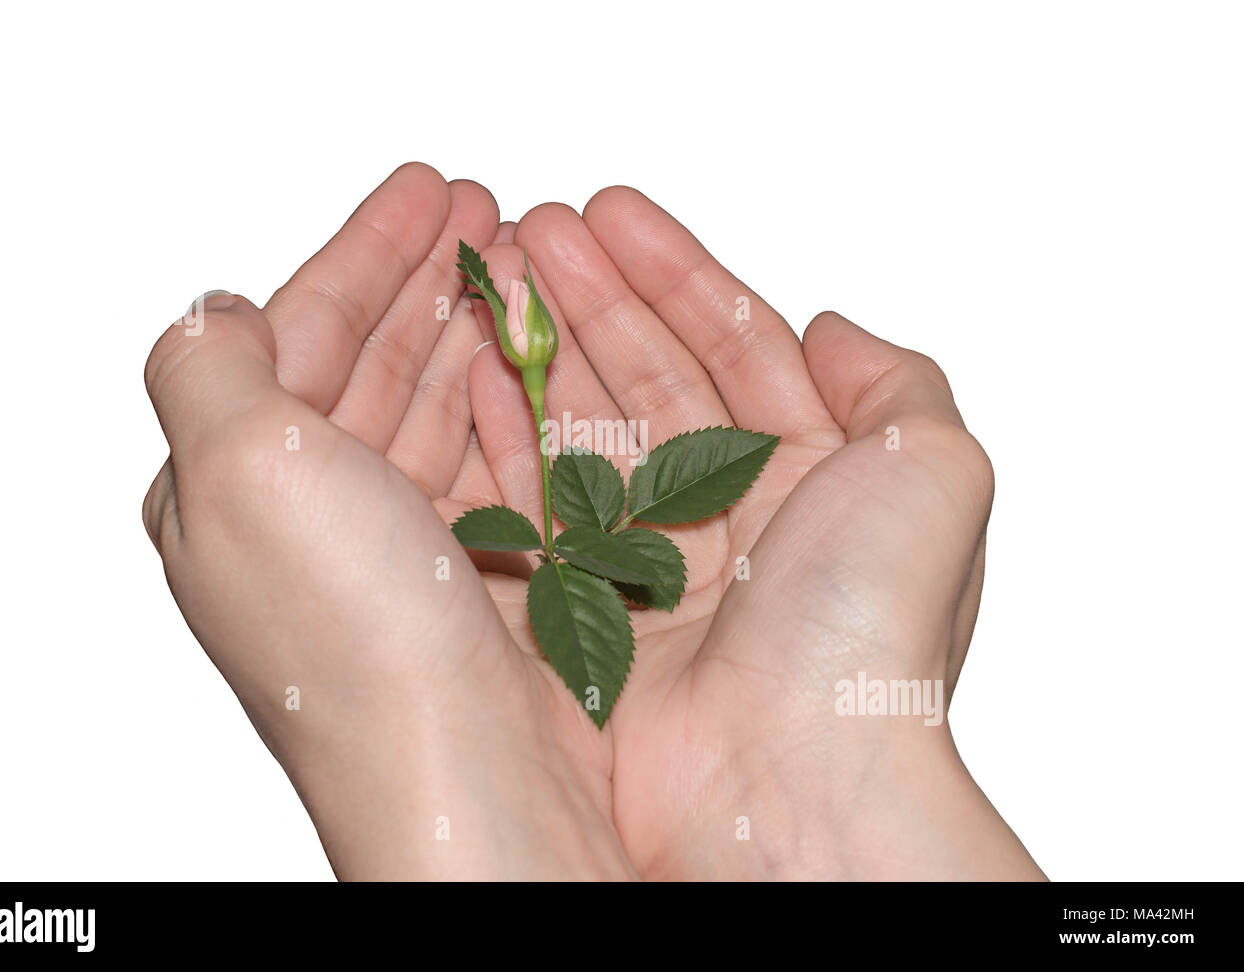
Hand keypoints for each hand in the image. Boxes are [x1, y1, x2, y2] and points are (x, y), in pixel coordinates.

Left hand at [143, 164, 632, 878]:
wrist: (466, 772)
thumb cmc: (352, 637)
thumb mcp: (237, 467)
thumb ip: (206, 364)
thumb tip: (215, 310)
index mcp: (229, 491)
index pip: (291, 334)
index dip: (361, 252)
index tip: (425, 189)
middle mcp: (305, 525)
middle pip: (366, 363)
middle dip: (425, 279)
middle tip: (487, 211)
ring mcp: (391, 554)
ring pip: (428, 407)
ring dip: (471, 329)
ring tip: (521, 265)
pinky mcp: (468, 580)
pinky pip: (483, 462)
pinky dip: (505, 401)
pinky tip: (525, 362)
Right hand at [469, 189, 1044, 878]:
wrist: (787, 780)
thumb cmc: (868, 633)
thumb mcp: (937, 467)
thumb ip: (897, 381)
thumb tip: (833, 329)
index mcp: (814, 480)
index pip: (735, 347)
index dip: (674, 273)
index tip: (613, 214)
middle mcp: (732, 519)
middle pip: (650, 377)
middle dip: (593, 296)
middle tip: (533, 229)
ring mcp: (651, 564)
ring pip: (586, 428)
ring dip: (542, 349)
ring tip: (495, 279)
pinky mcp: (583, 611)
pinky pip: (534, 502)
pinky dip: (504, 436)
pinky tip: (477, 376)